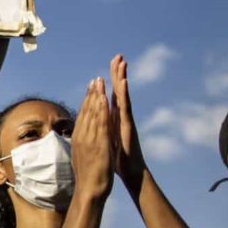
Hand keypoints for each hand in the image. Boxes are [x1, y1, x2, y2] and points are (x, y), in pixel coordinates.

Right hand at [70, 78, 114, 202]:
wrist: (90, 191)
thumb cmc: (88, 177)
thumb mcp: (83, 157)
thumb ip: (83, 146)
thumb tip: (82, 141)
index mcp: (79, 139)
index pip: (82, 116)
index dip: (87, 101)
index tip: (91, 89)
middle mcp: (82, 137)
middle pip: (86, 112)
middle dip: (91, 94)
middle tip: (95, 79)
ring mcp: (89, 140)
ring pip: (92, 114)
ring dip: (96, 97)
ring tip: (100, 83)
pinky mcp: (98, 143)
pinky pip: (99, 123)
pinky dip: (101, 110)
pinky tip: (104, 99)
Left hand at [108, 54, 147, 190]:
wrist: (130, 172)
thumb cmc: (118, 158)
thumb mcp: (106, 139)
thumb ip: (103, 129)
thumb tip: (97, 124)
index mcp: (113, 119)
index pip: (110, 96)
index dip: (109, 82)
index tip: (109, 66)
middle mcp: (121, 116)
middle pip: (118, 91)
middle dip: (118, 74)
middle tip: (118, 56)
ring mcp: (126, 120)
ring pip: (123, 96)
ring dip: (122, 79)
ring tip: (122, 63)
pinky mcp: (129, 126)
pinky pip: (125, 107)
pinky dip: (124, 95)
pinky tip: (123, 83)